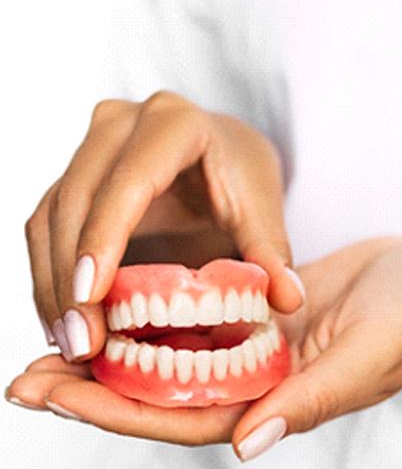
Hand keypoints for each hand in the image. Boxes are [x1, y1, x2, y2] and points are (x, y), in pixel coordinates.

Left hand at [6, 238, 401, 455]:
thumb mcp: (365, 357)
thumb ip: (309, 402)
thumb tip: (248, 444)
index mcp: (274, 404)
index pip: (181, 418)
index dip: (115, 412)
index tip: (53, 396)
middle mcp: (251, 383)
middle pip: (158, 396)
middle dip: (90, 390)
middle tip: (22, 377)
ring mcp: (248, 350)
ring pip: (166, 360)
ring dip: (108, 353)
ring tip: (47, 341)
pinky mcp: (250, 315)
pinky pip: (190, 321)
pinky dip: (146, 318)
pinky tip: (109, 303)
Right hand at [25, 91, 304, 361]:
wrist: (217, 153)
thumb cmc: (240, 174)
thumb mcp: (261, 207)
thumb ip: (271, 252)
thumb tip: (288, 300)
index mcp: (174, 123)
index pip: (129, 181)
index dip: (104, 238)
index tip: (91, 297)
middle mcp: (120, 125)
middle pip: (77, 201)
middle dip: (71, 278)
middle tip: (82, 344)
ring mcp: (90, 149)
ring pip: (50, 218)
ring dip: (52, 286)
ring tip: (71, 345)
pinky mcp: (73, 178)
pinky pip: (46, 229)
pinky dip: (49, 278)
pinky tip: (64, 322)